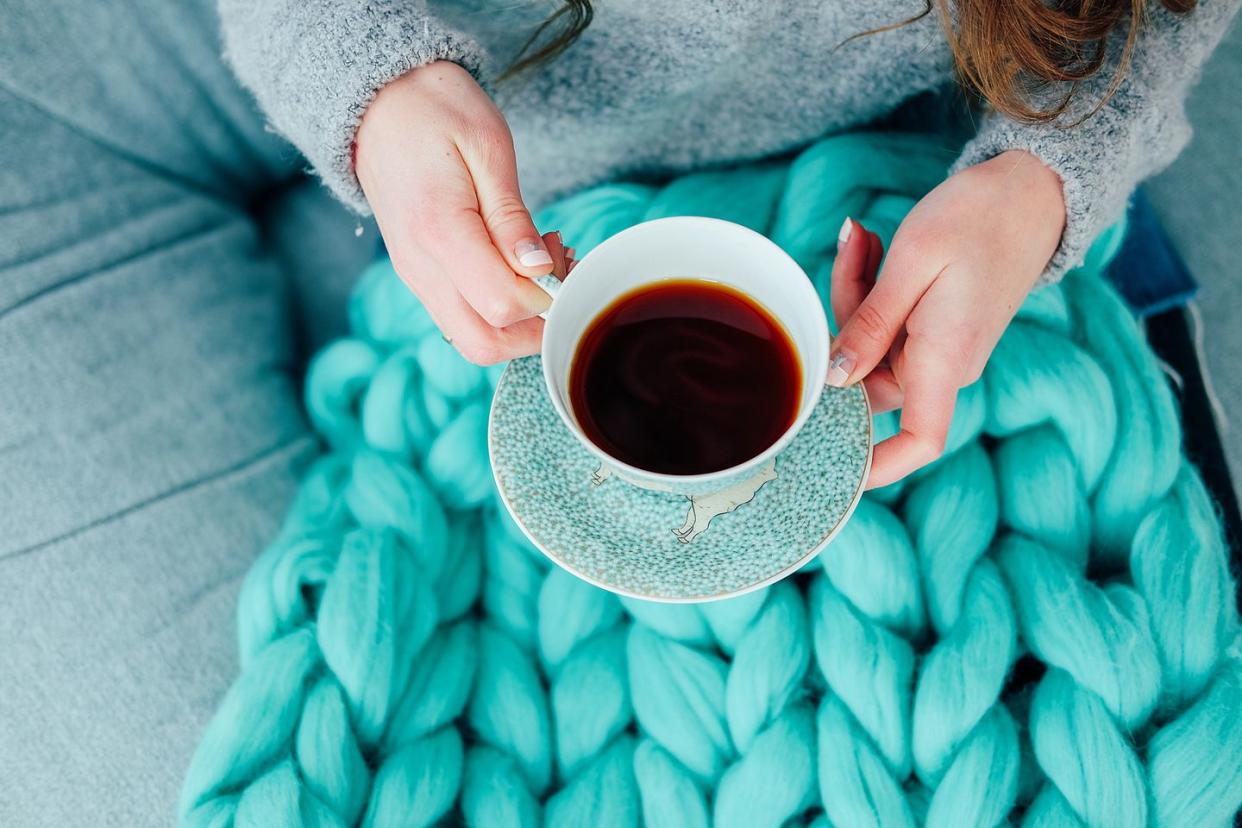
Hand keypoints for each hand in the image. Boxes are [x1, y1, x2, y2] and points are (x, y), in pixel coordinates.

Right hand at [355, 61, 559, 364]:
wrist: (379, 101)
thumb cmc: (436, 111)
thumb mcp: (488, 148)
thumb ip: (511, 218)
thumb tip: (538, 270)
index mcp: (438, 232)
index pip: (502, 305)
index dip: (545, 296)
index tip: (559, 254)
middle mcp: (420, 268)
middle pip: (485, 344)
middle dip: (536, 327)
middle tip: (558, 272)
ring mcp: (416, 276)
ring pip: (473, 340)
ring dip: (519, 321)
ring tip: (541, 264)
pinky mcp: (419, 275)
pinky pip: (462, 316)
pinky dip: (498, 308)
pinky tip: (516, 263)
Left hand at [828, 150, 1065, 488]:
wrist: (1032, 188)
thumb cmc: (979, 216)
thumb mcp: (913, 262)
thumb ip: (870, 324)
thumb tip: (835, 378)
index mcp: (945, 358)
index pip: (920, 441)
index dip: (877, 466)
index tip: (832, 472)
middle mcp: (945, 364)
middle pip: (867, 379)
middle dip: (842, 320)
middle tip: (855, 249)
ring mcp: (941, 348)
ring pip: (868, 345)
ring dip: (854, 293)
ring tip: (864, 236)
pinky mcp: (936, 328)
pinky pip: (885, 325)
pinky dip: (869, 290)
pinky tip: (870, 242)